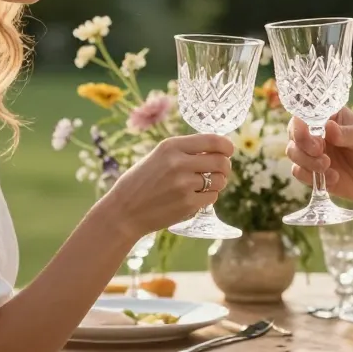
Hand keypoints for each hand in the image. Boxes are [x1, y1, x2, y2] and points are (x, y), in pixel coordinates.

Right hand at [106, 134, 233, 236]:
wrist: (124, 211)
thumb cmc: (141, 182)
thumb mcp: (158, 156)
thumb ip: (184, 151)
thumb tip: (217, 149)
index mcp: (171, 146)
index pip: (212, 140)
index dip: (226, 146)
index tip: (228, 150)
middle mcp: (179, 162)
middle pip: (221, 161)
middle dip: (225, 166)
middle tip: (220, 171)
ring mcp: (184, 184)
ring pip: (220, 180)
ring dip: (218, 182)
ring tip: (206, 184)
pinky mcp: (188, 203)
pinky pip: (212, 197)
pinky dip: (208, 197)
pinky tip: (196, 197)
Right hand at [285, 107, 352, 201]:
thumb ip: (347, 134)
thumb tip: (328, 127)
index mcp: (327, 116)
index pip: (306, 113)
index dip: (303, 123)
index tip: (314, 136)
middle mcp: (315, 131)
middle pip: (294, 133)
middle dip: (303, 144)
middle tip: (320, 151)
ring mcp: (311, 151)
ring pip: (293, 152)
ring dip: (307, 161)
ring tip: (327, 166)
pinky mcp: (310, 171)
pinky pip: (298, 172)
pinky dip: (311, 177)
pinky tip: (333, 178)